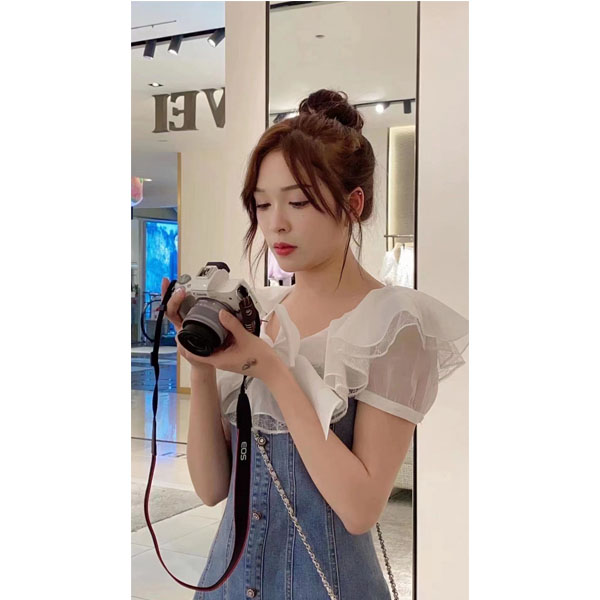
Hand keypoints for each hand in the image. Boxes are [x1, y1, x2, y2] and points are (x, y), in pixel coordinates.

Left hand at [161, 277, 281, 379]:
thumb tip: (220, 313)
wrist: (271, 369)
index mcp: (218, 360)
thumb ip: (232, 324)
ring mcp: (225, 359)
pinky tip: (222, 327)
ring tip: (204, 322)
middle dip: (194, 338)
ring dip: (207, 337)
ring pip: (211, 347)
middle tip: (189, 323)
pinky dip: (218, 338)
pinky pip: (220, 346)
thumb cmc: (259, 359)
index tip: (179, 334)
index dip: (184, 345)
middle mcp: (219, 361)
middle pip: (200, 350)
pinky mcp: (231, 356)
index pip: (194, 355)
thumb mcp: (244, 338)